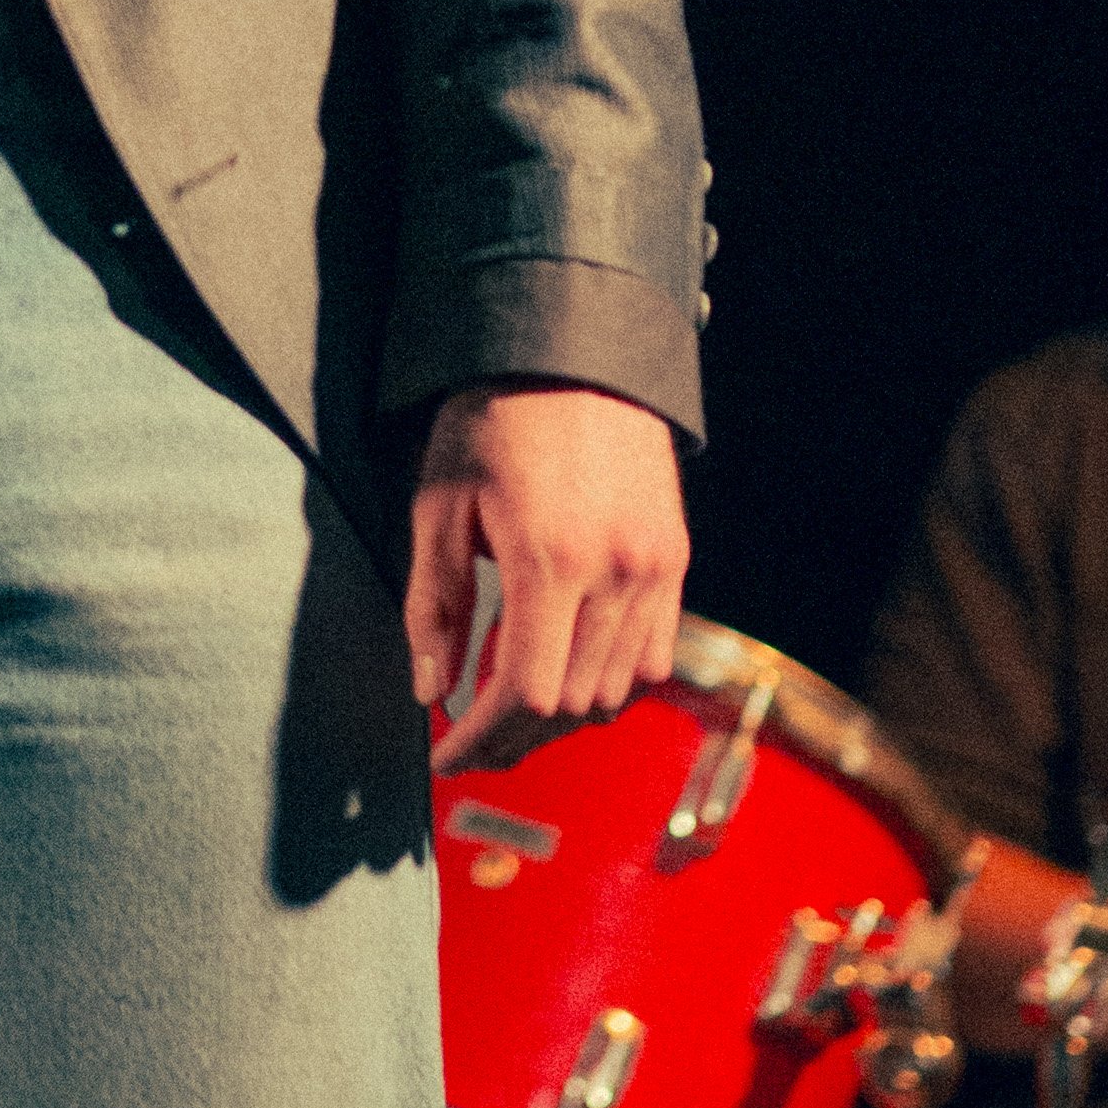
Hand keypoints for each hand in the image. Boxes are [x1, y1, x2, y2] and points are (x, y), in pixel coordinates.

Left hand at [406, 381, 686, 765]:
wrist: (575, 353)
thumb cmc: (497, 418)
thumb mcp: (440, 505)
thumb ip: (435, 606)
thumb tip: (431, 690)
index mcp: (551, 558)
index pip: (526, 693)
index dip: (481, 739)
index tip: (445, 755)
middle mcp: (616, 572)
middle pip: (571, 704)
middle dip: (513, 735)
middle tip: (468, 735)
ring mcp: (656, 569)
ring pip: (615, 691)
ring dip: (560, 713)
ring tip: (509, 701)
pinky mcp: (676, 561)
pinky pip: (652, 657)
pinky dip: (608, 680)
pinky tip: (566, 666)